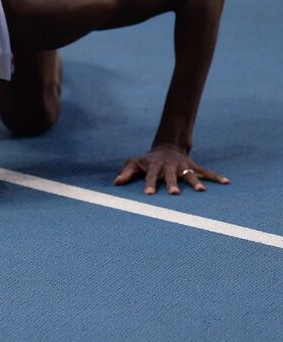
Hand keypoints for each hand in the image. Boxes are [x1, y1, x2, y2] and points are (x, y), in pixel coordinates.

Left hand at [114, 145, 229, 195]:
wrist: (167, 146)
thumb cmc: (147, 160)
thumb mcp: (134, 163)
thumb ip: (125, 172)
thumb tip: (116, 183)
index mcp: (154, 166)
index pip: (150, 176)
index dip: (148, 184)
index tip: (148, 195)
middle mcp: (169, 166)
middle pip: (171, 175)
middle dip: (172, 184)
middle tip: (174, 193)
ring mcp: (183, 166)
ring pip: (189, 174)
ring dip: (195, 182)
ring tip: (201, 191)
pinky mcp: (193, 166)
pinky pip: (206, 172)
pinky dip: (216, 177)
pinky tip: (226, 182)